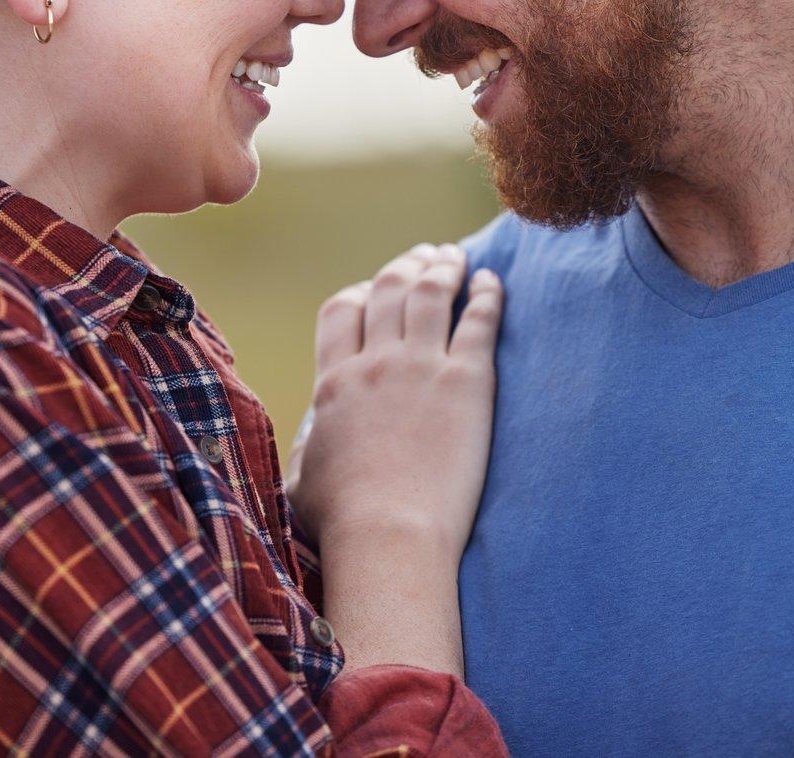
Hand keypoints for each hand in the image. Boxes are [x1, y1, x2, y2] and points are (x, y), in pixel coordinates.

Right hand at [291, 243, 503, 557]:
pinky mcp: (466, 383)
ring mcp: (420, 368)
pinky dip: (487, 294)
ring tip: (458, 258)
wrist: (388, 535)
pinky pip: (479, 320)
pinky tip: (493, 282)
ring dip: (445, 267)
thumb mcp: (300, 476)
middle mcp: (375, 363)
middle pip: (389, 288)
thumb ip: (308, 447)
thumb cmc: (341, 521)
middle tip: (427, 256)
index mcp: (334, 382)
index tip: (379, 289)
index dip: (362, 291)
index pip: (343, 309)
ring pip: (431, 292)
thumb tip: (309, 445)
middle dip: (408, 265)